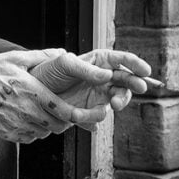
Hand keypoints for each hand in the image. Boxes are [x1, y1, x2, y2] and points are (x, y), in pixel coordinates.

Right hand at [0, 50, 102, 143]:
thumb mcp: (15, 58)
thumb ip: (43, 57)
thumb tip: (65, 53)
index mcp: (34, 93)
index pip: (68, 111)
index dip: (85, 115)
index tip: (95, 114)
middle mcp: (28, 112)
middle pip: (59, 126)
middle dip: (64, 119)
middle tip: (62, 110)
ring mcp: (17, 126)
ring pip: (45, 133)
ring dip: (47, 125)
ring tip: (38, 110)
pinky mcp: (7, 135)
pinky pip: (28, 138)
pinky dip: (31, 130)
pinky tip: (23, 116)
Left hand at [29, 49, 150, 130]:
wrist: (33, 92)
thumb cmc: (48, 72)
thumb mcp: (65, 65)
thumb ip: (87, 69)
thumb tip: (108, 75)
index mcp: (98, 61)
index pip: (120, 60)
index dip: (134, 63)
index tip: (145, 70)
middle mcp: (102, 78)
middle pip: (126, 81)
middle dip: (134, 85)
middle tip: (139, 88)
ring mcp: (98, 95)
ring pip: (118, 99)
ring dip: (118, 102)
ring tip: (112, 105)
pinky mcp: (90, 110)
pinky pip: (99, 116)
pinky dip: (93, 118)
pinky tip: (85, 119)